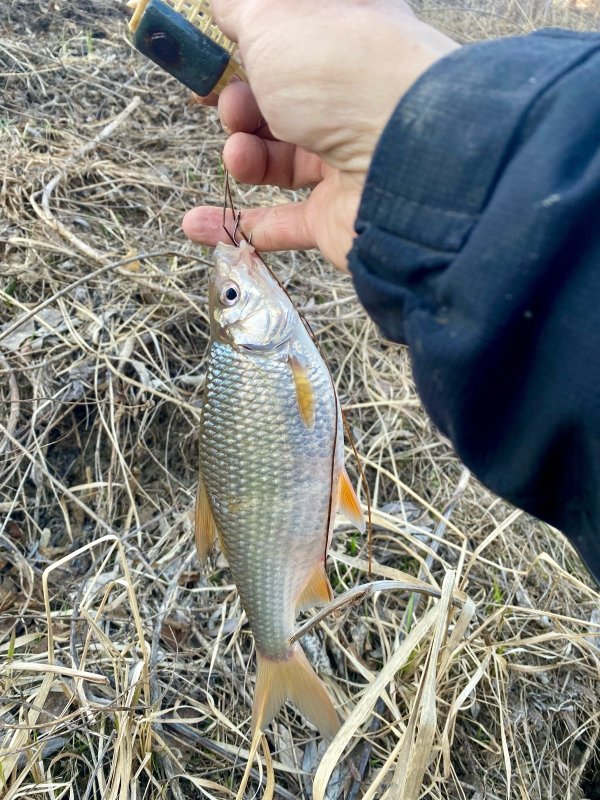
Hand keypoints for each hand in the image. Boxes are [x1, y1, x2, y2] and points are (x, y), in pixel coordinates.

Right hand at [182, 0, 457, 269]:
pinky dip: (239, 224)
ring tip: (238, 153)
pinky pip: (282, 223)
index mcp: (348, 37)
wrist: (403, 158)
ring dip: (244, 156)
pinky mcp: (338, 214)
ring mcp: (349, 160)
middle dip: (244, 103)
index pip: (296, 35)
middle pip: (283, 102)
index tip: (217, 46)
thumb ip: (242, 9)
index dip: (252, 41)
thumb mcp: (273, 18)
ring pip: (281, 160)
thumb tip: (225, 4)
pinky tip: (196, 224)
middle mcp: (353, 98)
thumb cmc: (340, 70)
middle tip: (232, 105)